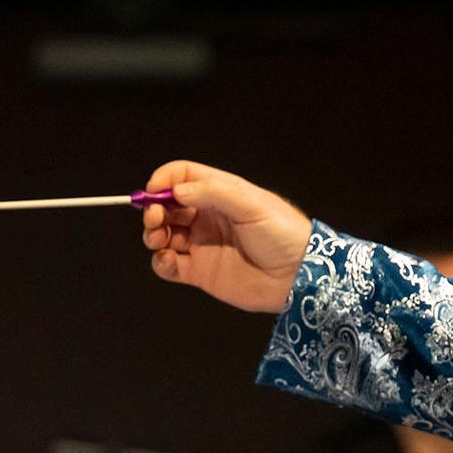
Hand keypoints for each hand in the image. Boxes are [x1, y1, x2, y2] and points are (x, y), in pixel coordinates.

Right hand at [141, 160, 312, 312]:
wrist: (299, 276)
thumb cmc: (283, 233)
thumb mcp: (251, 204)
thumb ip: (212, 193)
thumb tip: (177, 190)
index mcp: (220, 193)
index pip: (182, 176)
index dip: (164, 181)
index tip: (153, 192)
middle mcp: (207, 216)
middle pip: (167, 206)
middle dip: (153, 209)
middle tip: (154, 217)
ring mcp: (202, 245)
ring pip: (163, 234)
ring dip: (152, 234)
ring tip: (159, 239)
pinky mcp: (200, 272)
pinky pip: (168, 265)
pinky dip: (160, 262)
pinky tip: (168, 260)